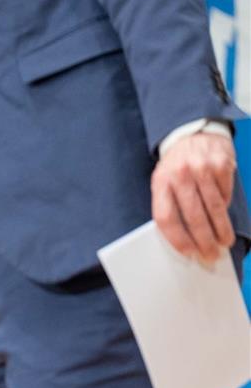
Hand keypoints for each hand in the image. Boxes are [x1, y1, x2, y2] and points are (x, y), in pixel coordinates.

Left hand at [152, 132, 236, 262]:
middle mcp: (180, 174)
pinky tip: (225, 215)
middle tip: (211, 254)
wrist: (191, 133)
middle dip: (204, 240)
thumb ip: (169, 204)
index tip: (189, 253)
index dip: (178, 239)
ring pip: (214, 207)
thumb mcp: (163, 181)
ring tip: (224, 242)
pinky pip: (226, 193)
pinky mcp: (221, 163)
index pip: (166, 218)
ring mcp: (202, 168)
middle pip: (193, 216)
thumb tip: (183, 238)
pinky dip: (226, 207)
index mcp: (160, 182)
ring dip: (221, 229)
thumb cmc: (175, 165)